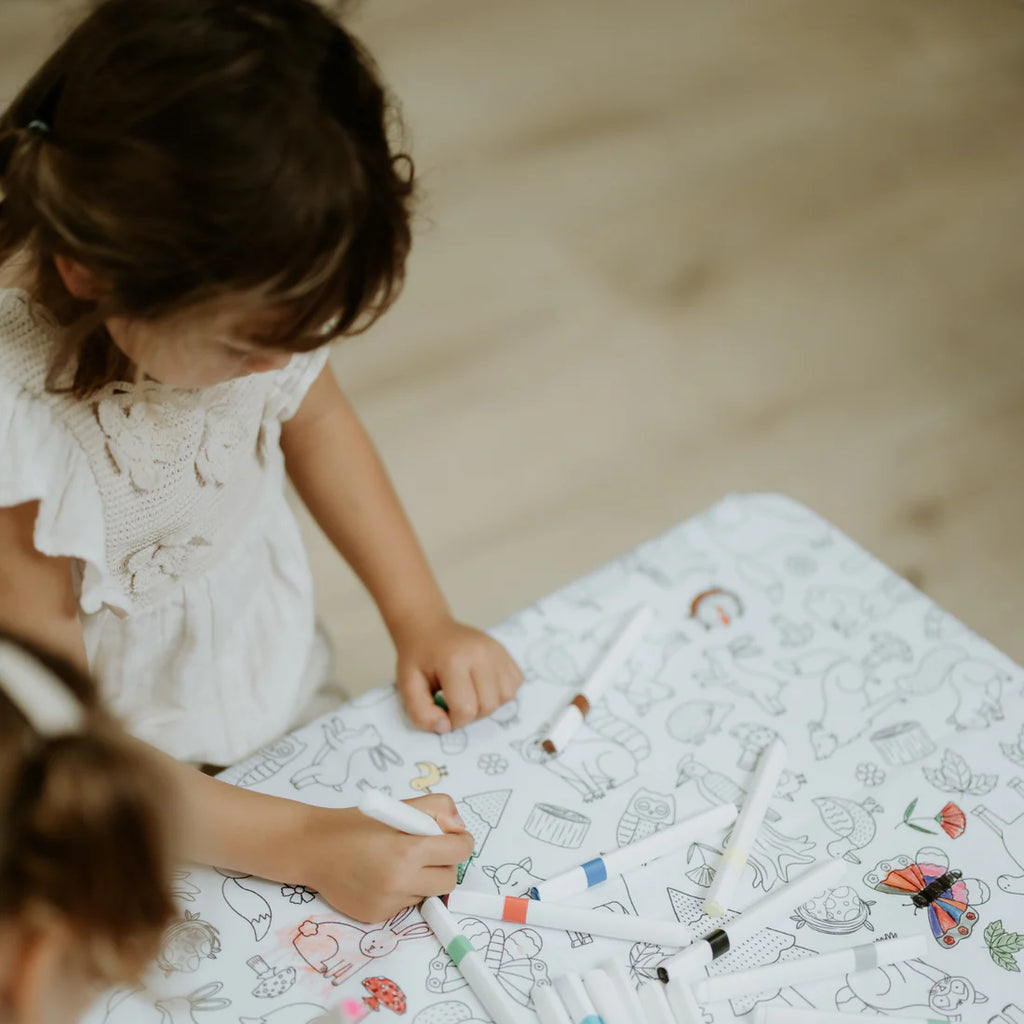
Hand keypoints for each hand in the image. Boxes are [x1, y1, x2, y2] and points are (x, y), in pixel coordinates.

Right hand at [300, 794, 473, 922]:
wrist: (314, 848)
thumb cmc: (358, 824)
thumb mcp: (400, 805)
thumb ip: (437, 809)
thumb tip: (459, 830)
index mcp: (407, 850)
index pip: (458, 852)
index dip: (461, 842)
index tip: (456, 839)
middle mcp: (399, 881)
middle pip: (449, 880)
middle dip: (445, 864)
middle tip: (429, 851)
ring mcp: (387, 903)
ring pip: (426, 894)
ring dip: (422, 879)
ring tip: (397, 862)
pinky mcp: (376, 916)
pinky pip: (404, 905)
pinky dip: (401, 892)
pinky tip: (380, 877)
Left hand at [395, 615, 522, 731]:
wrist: (430, 629)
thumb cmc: (418, 658)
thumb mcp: (407, 686)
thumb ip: (420, 713)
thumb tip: (445, 727)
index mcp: (454, 660)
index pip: (465, 709)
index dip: (453, 721)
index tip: (442, 711)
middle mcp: (481, 653)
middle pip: (488, 706)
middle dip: (470, 715)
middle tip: (454, 703)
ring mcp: (497, 651)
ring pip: (505, 697)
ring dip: (487, 704)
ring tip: (469, 694)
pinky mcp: (506, 653)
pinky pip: (515, 684)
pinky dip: (500, 692)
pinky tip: (483, 685)